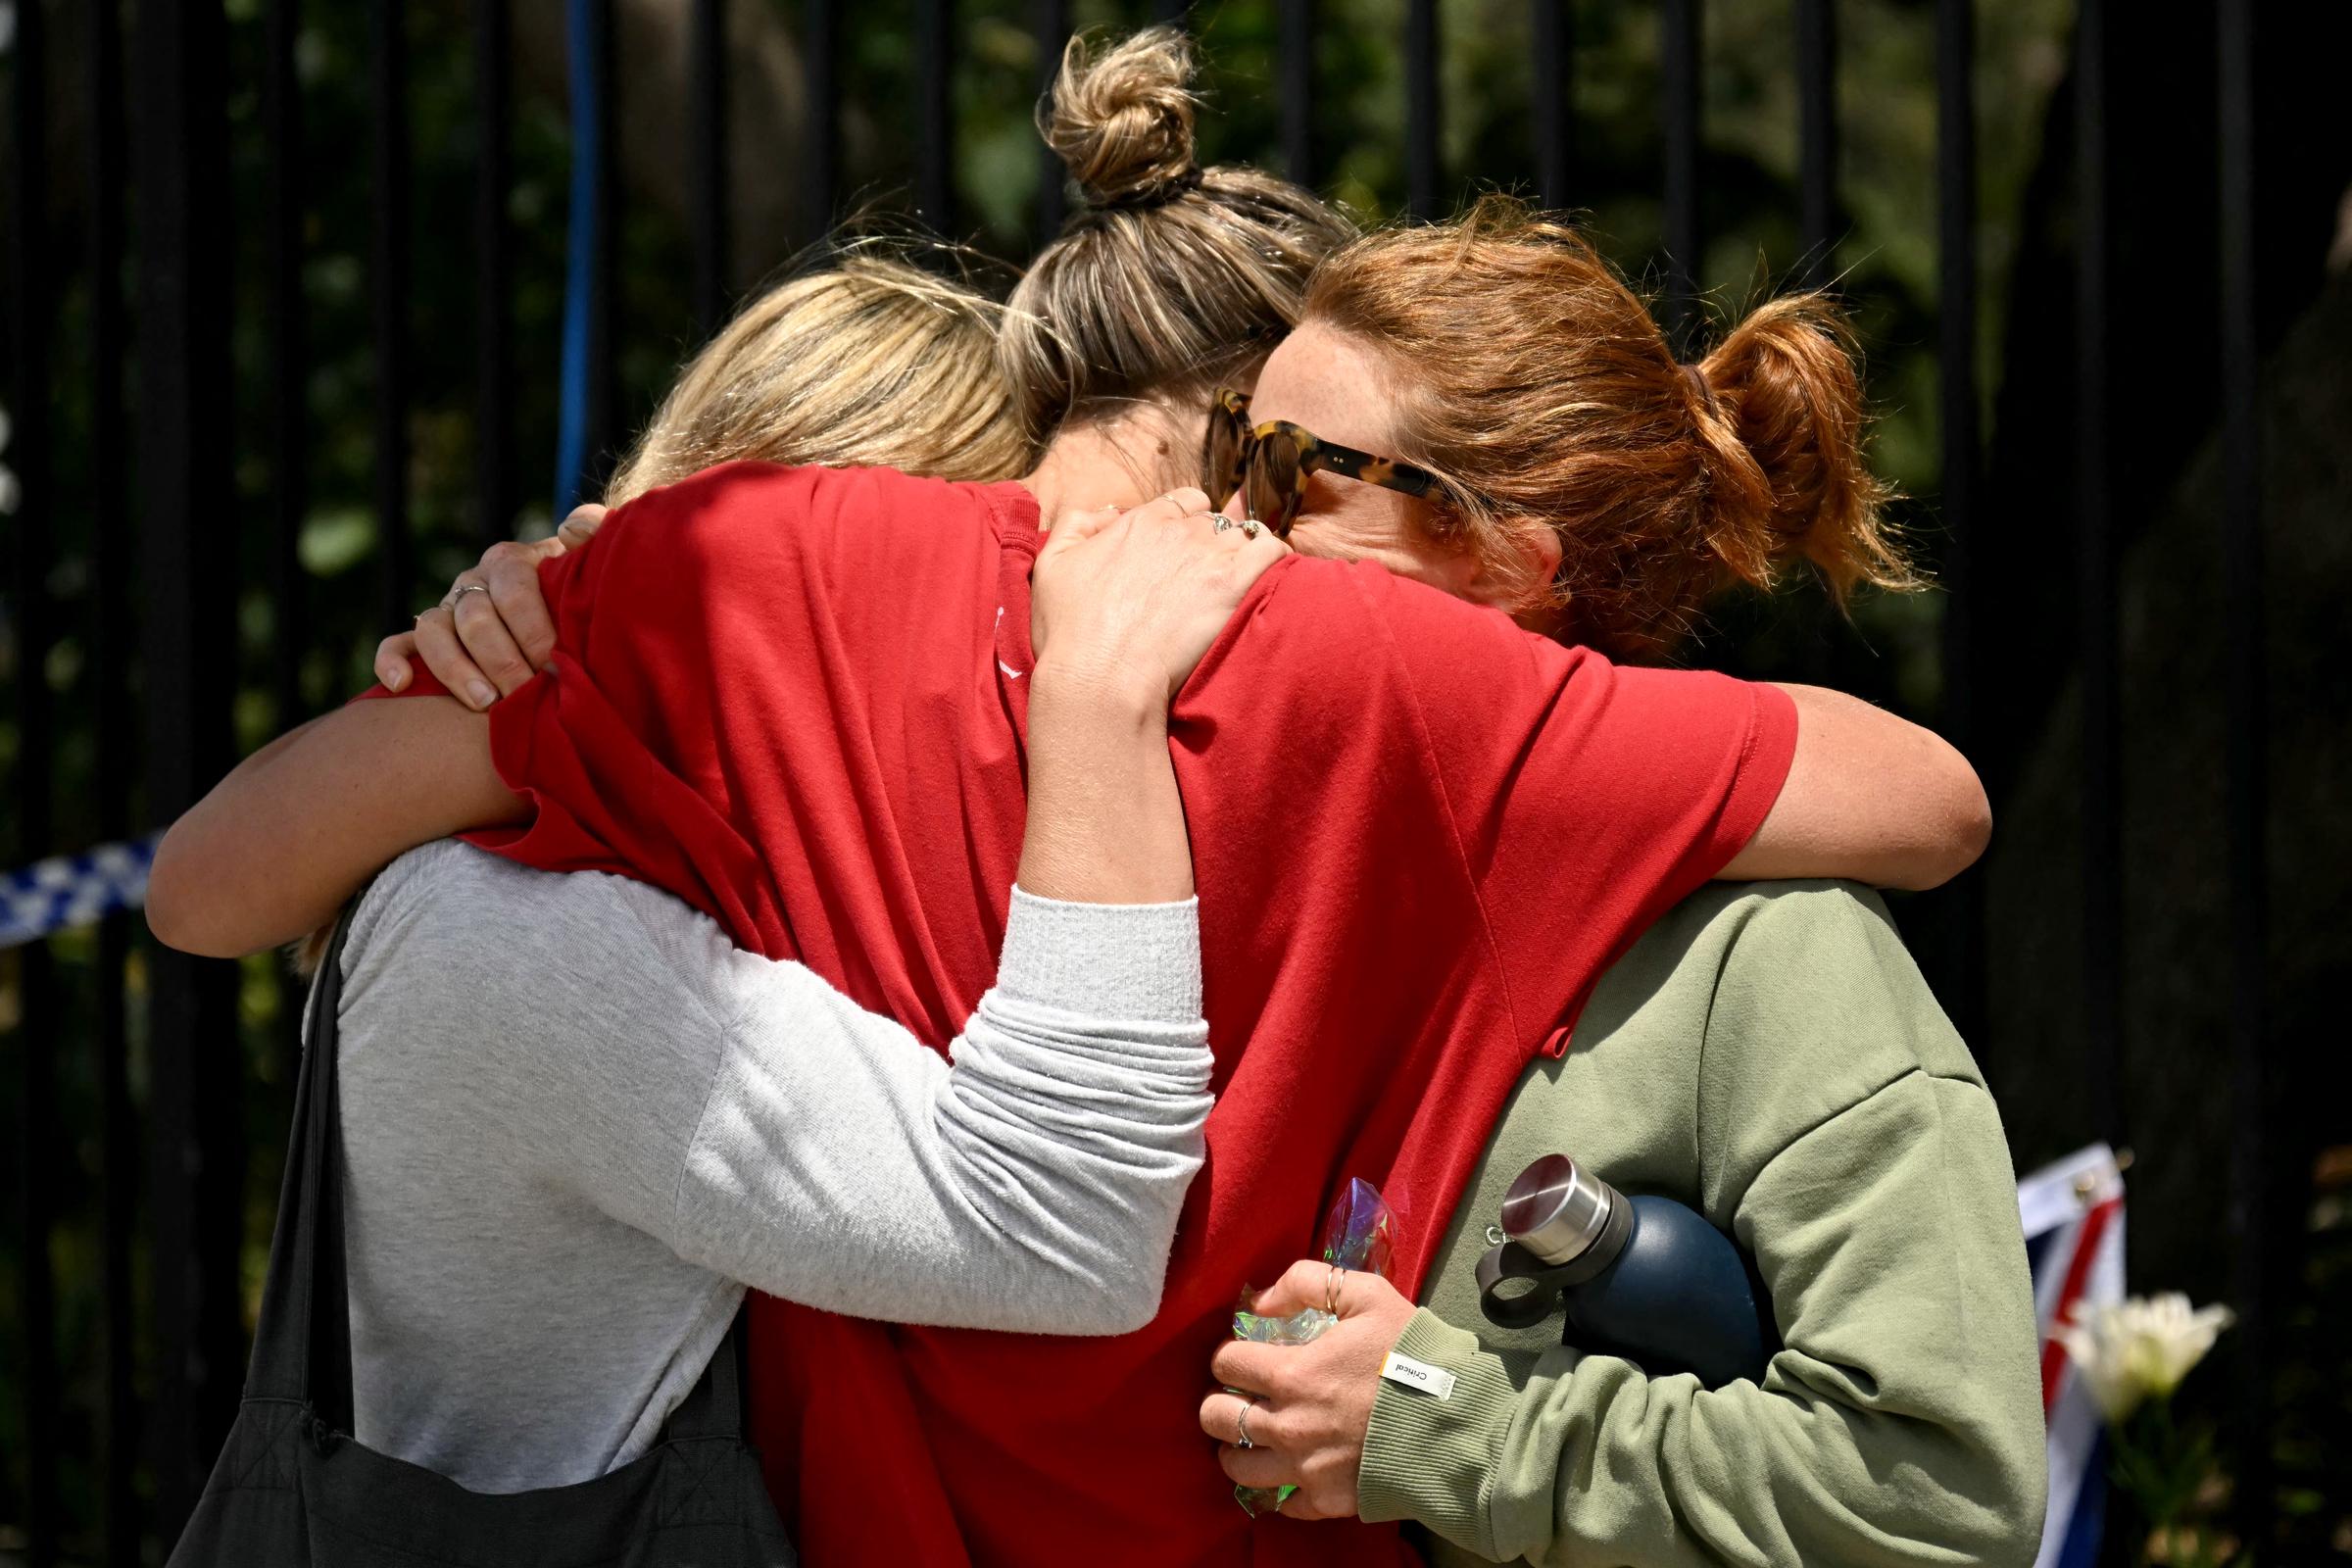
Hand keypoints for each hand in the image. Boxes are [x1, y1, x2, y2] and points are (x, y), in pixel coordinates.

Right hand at [373, 503, 609, 707]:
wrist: (564, 613)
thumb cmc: (581, 595)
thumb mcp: (592, 562)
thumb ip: (594, 531)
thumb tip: (570, 530)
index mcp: (511, 562)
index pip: (513, 588)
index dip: (532, 627)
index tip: (555, 663)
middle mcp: (473, 582)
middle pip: (475, 616)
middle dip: (502, 660)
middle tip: (527, 694)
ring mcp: (446, 609)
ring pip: (433, 631)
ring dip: (456, 669)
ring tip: (486, 703)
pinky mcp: (424, 638)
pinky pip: (397, 645)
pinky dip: (392, 661)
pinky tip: (402, 685)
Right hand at [1029, 489, 1288, 711]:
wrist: (1101, 678)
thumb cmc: (1070, 632)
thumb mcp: (1050, 566)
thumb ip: (1074, 524)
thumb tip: (1106, 513)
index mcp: (1140, 522)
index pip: (1181, 502)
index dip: (1184, 523)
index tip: (1180, 550)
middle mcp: (1177, 530)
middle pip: (1212, 519)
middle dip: (1210, 540)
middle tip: (1202, 576)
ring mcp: (1209, 555)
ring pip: (1244, 533)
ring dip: (1242, 551)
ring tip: (1235, 581)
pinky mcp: (1234, 585)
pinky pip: (1272, 550)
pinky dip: (1276, 557)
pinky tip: (1271, 575)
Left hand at [1198, 1260, 1420, 1520]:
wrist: (1457, 1423)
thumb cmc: (1413, 1355)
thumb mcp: (1367, 1295)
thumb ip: (1308, 1282)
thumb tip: (1262, 1301)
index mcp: (1290, 1373)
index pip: (1225, 1363)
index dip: (1230, 1354)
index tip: (1246, 1355)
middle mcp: (1286, 1426)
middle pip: (1215, 1417)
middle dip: (1220, 1401)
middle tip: (1240, 1396)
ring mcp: (1303, 1469)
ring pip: (1236, 1467)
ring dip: (1236, 1448)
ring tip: (1253, 1438)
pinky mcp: (1326, 1502)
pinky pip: (1281, 1504)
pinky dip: (1279, 1488)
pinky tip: (1291, 1470)